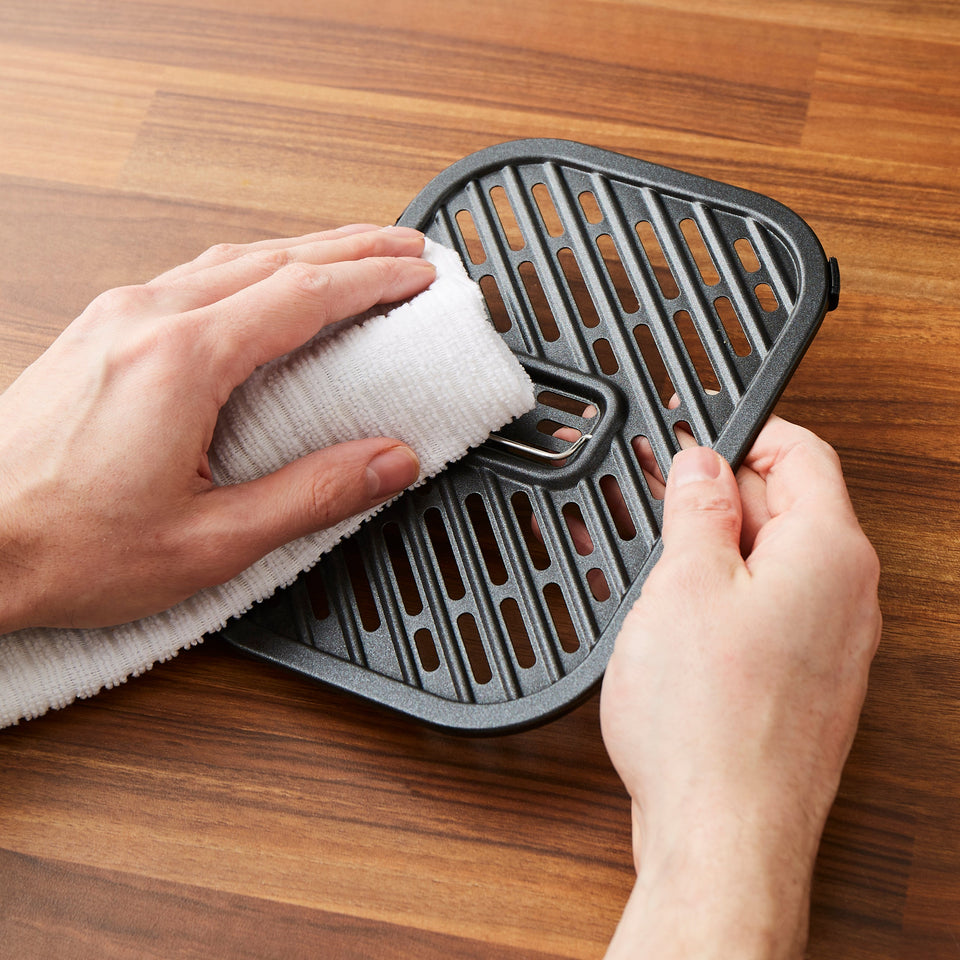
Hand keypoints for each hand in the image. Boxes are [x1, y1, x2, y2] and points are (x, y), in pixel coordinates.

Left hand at [0, 224, 434, 631]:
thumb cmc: (64, 547)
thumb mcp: (209, 542)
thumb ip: (312, 496)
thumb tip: (390, 462)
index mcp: (182, 362)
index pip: (303, 296)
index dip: (373, 281)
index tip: (419, 275)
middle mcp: (146, 320)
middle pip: (273, 259)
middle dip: (352, 249)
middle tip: (407, 250)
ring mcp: (117, 317)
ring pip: (231, 259)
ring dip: (303, 251)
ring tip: (353, 255)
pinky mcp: (99, 331)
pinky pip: (193, 275)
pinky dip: (252, 268)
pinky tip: (265, 282)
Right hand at [600, 417, 881, 958]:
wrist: (722, 838)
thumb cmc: (709, 722)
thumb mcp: (684, 582)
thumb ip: (698, 507)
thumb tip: (700, 461)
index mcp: (830, 552)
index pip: (800, 451)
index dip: (737, 434)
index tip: (684, 438)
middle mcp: (843, 596)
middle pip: (783, 508)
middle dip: (712, 494)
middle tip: (648, 498)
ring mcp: (826, 644)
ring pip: (764, 565)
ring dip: (704, 549)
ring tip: (639, 555)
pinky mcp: (799, 683)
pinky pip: (759, 615)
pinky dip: (714, 599)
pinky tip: (661, 609)